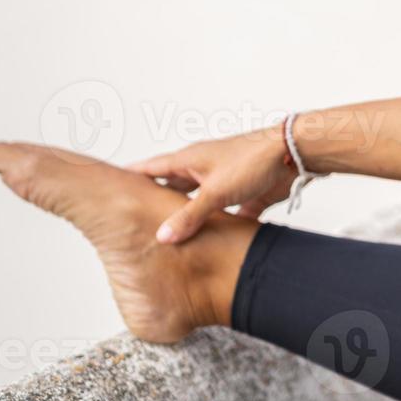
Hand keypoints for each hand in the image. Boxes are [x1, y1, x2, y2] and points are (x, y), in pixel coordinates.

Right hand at [127, 128, 295, 243]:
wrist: (293, 155)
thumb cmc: (253, 159)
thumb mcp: (215, 192)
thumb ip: (188, 216)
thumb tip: (162, 236)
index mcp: (189, 161)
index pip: (151, 169)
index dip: (130, 177)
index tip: (106, 185)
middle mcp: (203, 170)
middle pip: (172, 189)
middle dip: (155, 204)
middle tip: (133, 220)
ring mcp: (223, 182)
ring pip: (198, 204)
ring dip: (188, 219)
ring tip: (168, 238)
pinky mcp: (244, 195)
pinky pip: (226, 214)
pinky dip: (219, 227)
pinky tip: (212, 244)